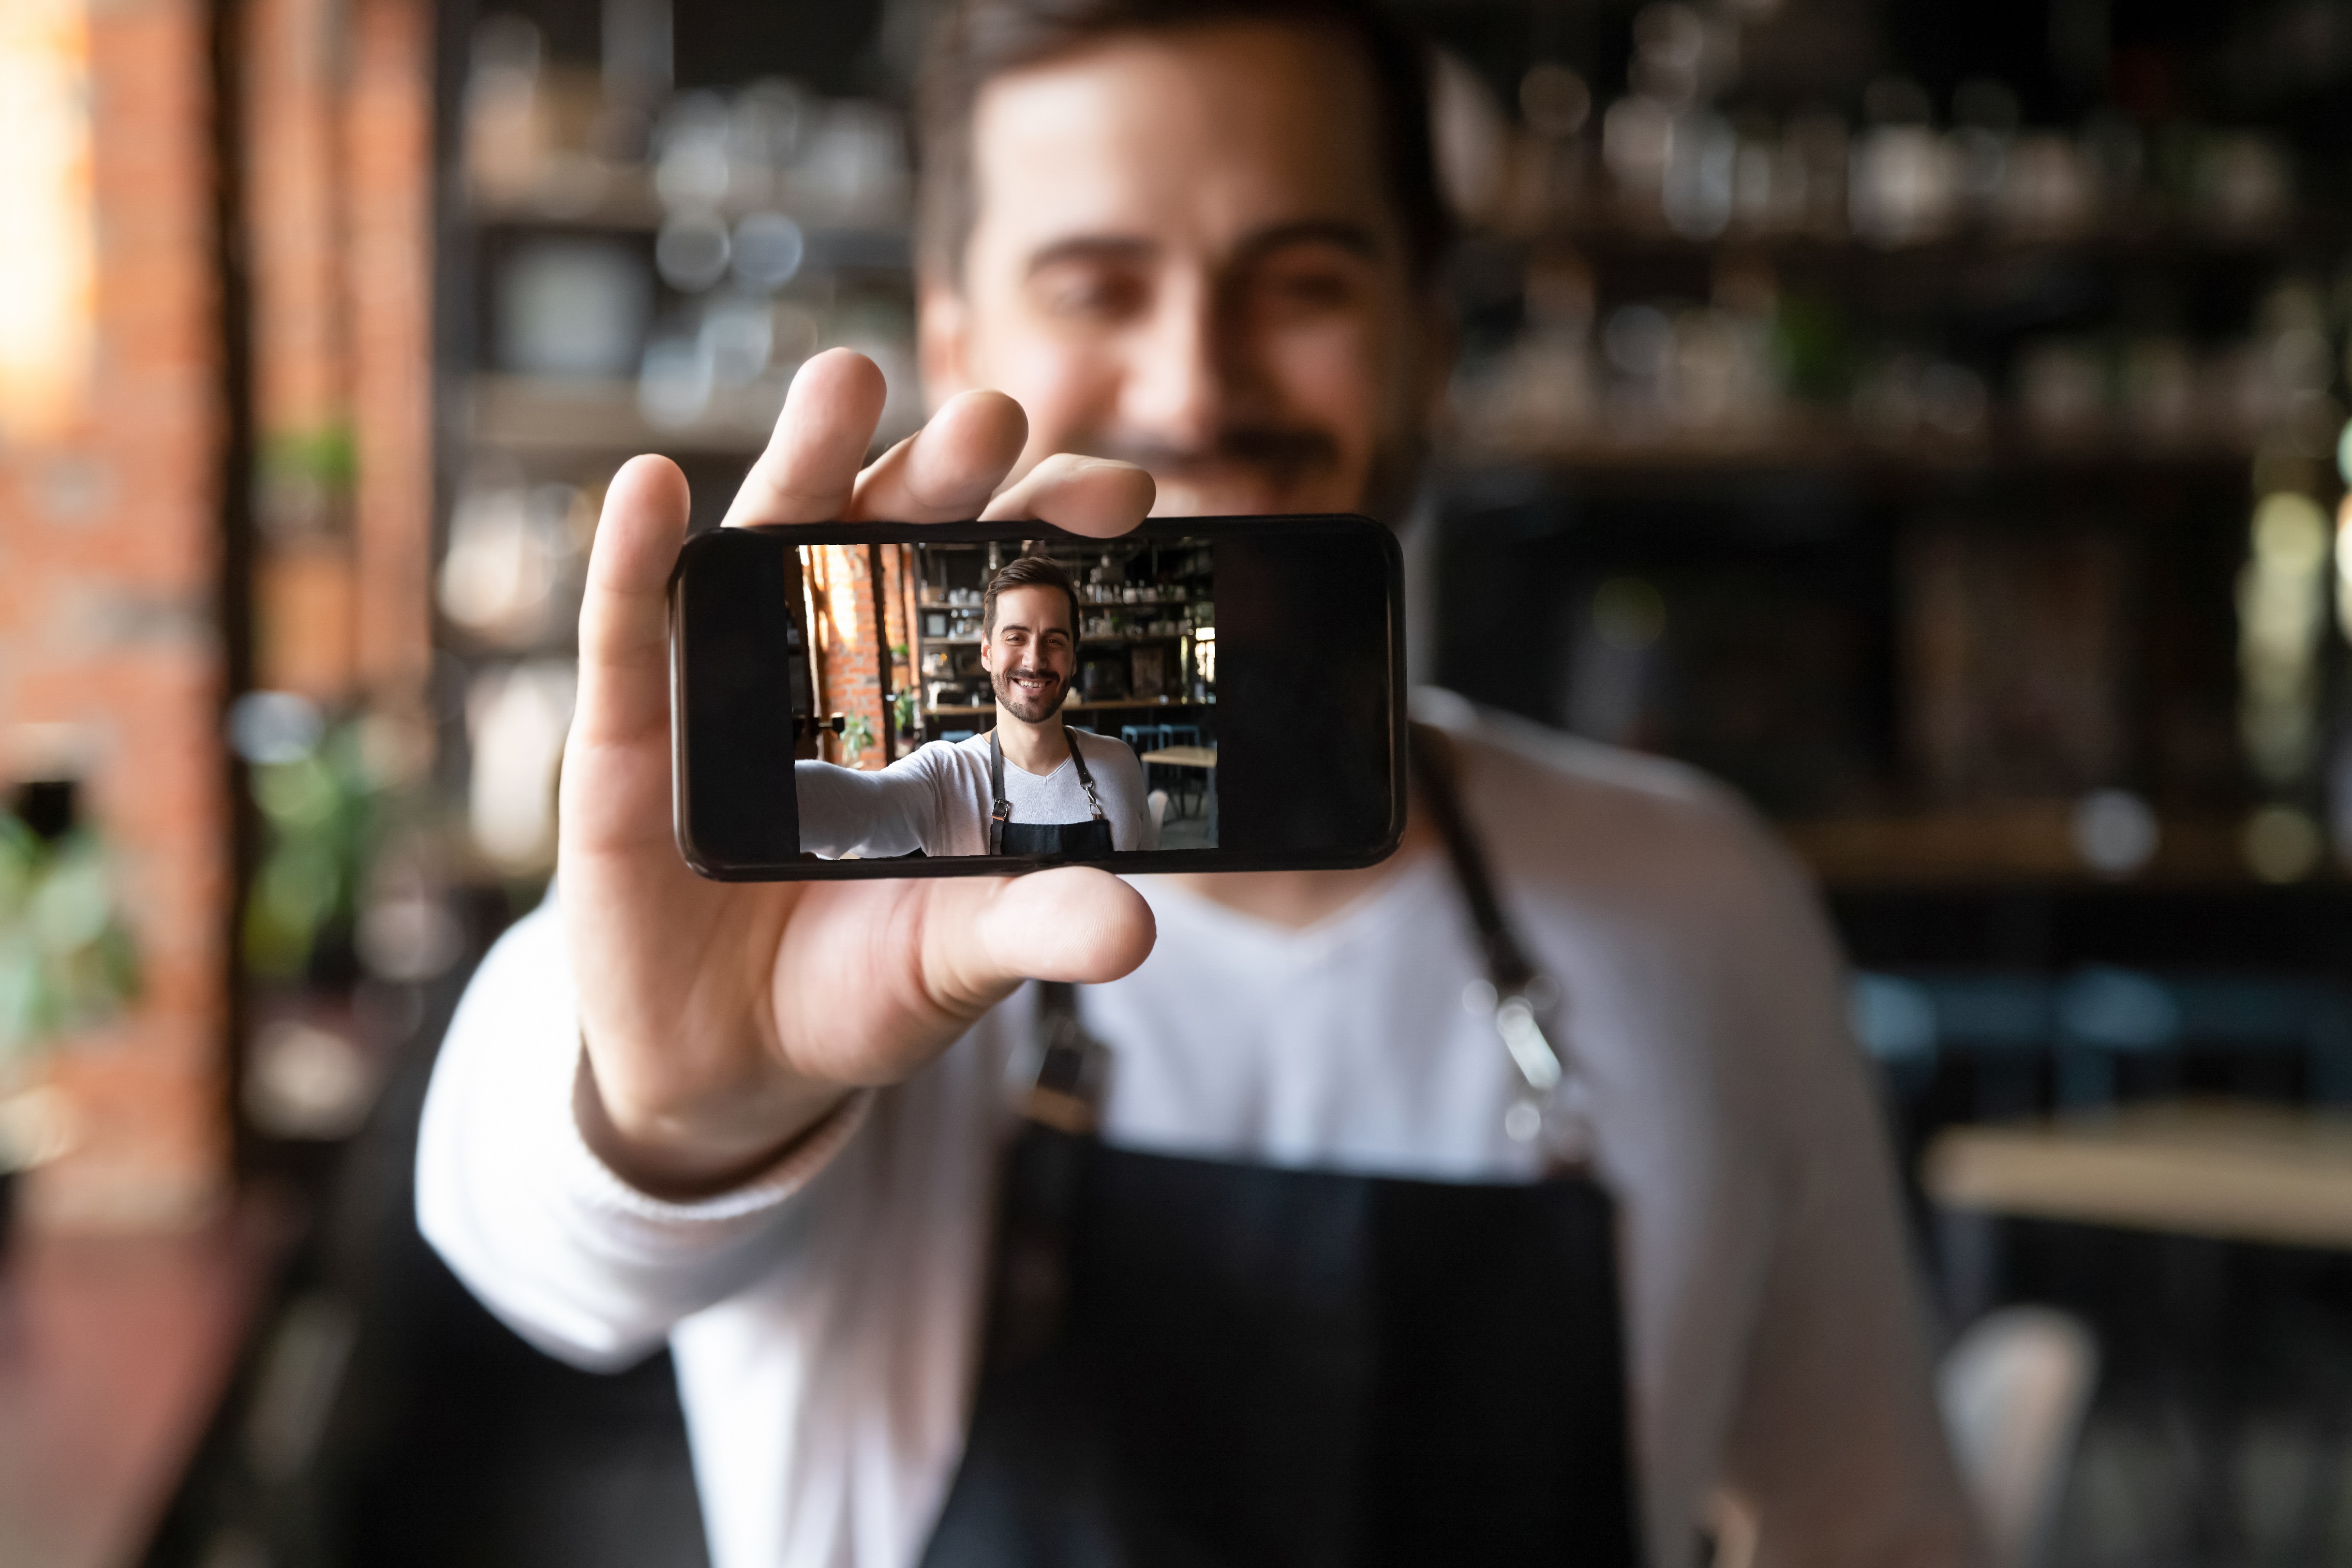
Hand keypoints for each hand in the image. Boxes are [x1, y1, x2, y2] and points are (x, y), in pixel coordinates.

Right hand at [561, 349, 1157, 1197]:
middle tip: (996, 417)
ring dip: (803, 459)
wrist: (734, 1068)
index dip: (1048, 531)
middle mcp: (832, 661)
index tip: (1124, 493)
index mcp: (928, 697)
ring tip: (845, 381)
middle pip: (889, 535)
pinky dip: (634, 557)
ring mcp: (724, 683)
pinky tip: (655, 486)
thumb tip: (1136, 929)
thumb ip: (1035, 928)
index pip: (995, 587)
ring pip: (763, 545)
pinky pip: (626, 631)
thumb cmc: (859, 986)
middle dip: (940, 470)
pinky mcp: (628, 735)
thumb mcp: (955, 960)